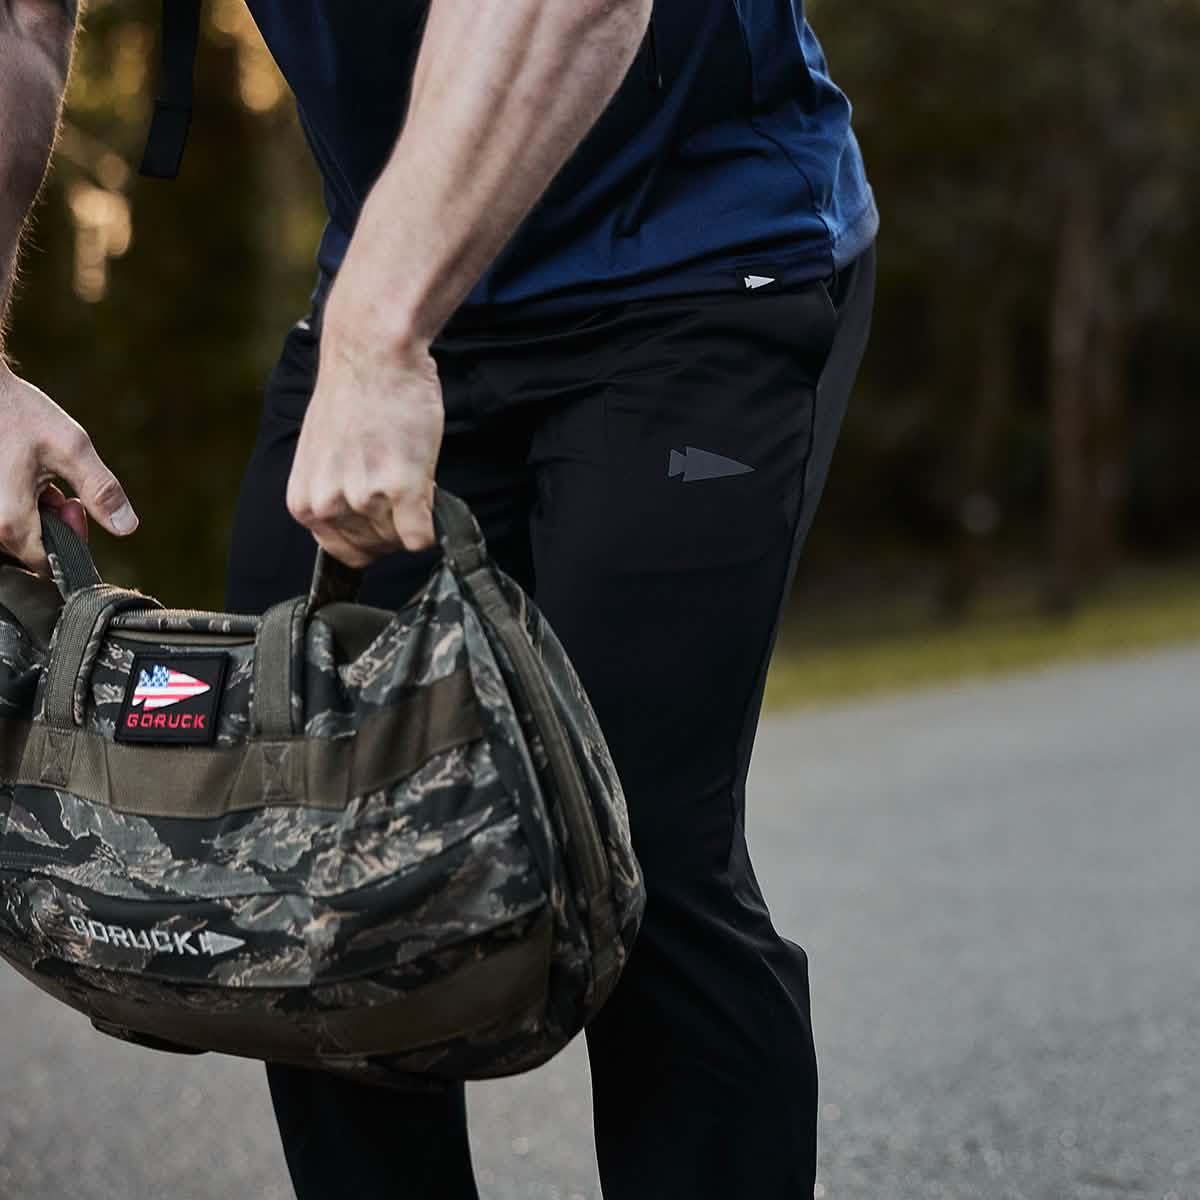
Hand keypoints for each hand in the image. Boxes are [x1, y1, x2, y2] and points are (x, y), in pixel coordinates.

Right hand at [0, 365, 137, 572]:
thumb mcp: (71, 449)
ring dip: (39, 512)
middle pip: (33, 549)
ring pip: (21, 533)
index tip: (75, 507)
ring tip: (42, 480)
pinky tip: (26, 478)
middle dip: (56, 523)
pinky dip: (22, 503)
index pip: (48, 565)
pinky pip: (7, 518)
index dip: (72, 541)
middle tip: (60, 490)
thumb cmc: (19, 414)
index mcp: (8, 522)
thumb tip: (127, 526)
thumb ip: (101, 490)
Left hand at [285, 297, 443, 569]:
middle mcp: (328, 506)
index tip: (379, 504)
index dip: (370, 532)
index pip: (345, 553)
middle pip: (378, 550)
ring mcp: (366, 500)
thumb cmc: (353, 394)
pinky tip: (427, 484)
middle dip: (394, 522)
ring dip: (414, 511)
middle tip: (397, 476)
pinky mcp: (402, 491)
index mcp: (304, 502)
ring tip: (406, 464)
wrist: (373, 352)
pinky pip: (424, 537)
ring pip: (402, 541)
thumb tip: (366, 525)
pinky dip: (434, 523)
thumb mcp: (324, 456)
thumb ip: (337, 495)